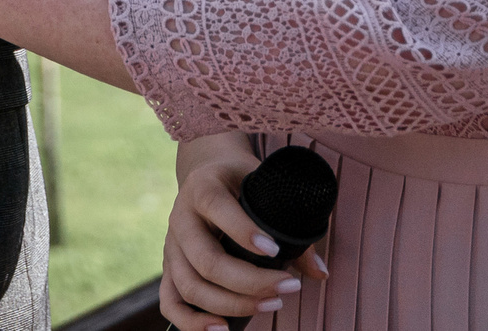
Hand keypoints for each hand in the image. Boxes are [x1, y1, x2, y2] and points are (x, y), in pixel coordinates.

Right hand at [158, 132, 326, 328]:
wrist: (206, 172)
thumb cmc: (239, 181)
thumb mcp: (263, 186)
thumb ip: (290, 226)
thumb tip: (318, 272)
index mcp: (202, 188)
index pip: (217, 208)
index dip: (244, 232)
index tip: (275, 251)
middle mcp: (181, 218)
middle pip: (207, 261)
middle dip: (250, 282)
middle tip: (288, 287)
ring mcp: (172, 246)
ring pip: (191, 286)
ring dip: (231, 304)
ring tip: (271, 305)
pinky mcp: (169, 268)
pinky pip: (170, 302)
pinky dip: (191, 322)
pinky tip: (223, 328)